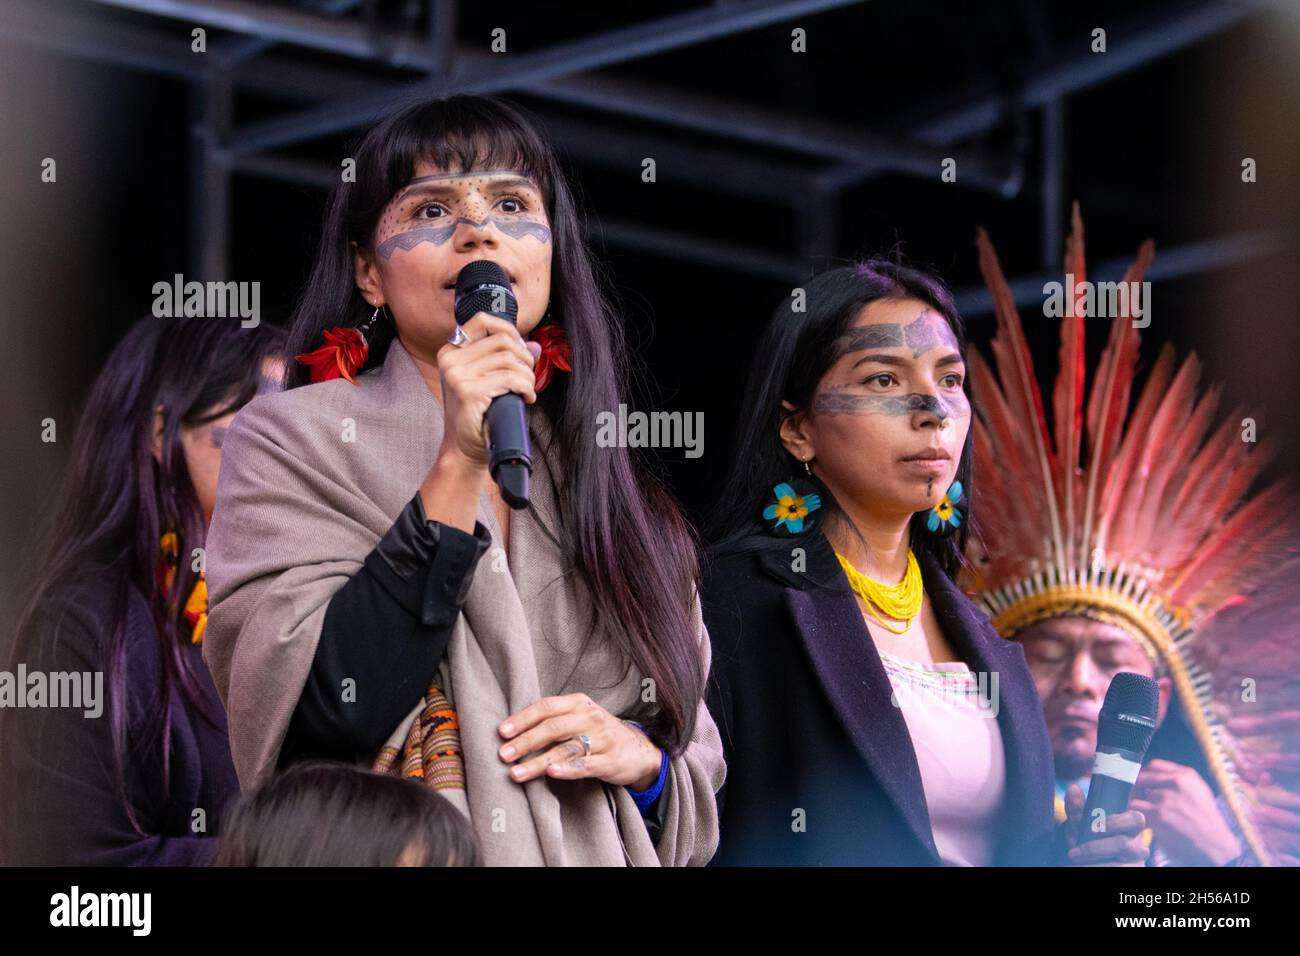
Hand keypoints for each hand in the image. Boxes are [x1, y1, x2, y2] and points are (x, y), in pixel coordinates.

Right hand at [435, 312, 539, 466]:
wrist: (464, 449)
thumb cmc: (477, 416)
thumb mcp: (487, 381)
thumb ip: (505, 360)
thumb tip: (534, 346)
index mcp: (451, 352)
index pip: (482, 320)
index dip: (509, 329)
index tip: (521, 348)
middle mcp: (451, 359)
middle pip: (502, 340)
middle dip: (524, 357)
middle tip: (528, 376)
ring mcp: (457, 375)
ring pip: (509, 360)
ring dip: (527, 376)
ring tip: (527, 390)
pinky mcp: (468, 391)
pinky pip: (510, 379)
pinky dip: (525, 387)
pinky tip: (526, 397)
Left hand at [497, 694, 662, 789]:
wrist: (639, 750)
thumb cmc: (599, 734)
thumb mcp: (579, 718)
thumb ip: (553, 720)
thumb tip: (512, 731)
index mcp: (578, 703)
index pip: (546, 707)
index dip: (522, 719)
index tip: (501, 732)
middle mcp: (590, 717)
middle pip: (552, 727)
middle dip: (525, 742)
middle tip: (503, 755)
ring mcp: (602, 738)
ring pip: (565, 749)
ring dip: (538, 761)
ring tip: (517, 773)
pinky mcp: (610, 760)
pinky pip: (586, 765)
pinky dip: (568, 769)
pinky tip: (552, 773)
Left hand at [1064, 782, 1148, 865]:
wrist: (1091, 860)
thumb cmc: (1090, 838)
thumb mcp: (1081, 824)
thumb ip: (1078, 808)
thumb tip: (1073, 788)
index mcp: (1131, 825)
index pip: (1136, 819)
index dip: (1114, 822)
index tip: (1090, 828)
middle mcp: (1138, 844)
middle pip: (1123, 844)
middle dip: (1094, 848)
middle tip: (1074, 852)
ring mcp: (1137, 862)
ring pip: (1117, 864)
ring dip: (1091, 862)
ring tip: (1074, 860)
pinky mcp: (1132, 873)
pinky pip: (1114, 872)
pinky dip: (1094, 868)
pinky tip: (1083, 866)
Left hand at [1129, 758, 1241, 865]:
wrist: (1217, 846)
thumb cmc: (1208, 822)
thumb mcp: (1199, 793)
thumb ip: (1178, 783)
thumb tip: (1154, 778)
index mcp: (1187, 775)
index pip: (1154, 766)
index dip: (1144, 775)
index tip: (1140, 782)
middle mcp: (1176, 782)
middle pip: (1142, 779)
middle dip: (1136, 789)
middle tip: (1135, 799)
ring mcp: (1166, 798)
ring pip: (1138, 795)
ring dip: (1138, 805)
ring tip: (1144, 814)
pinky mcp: (1158, 815)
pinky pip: (1134, 809)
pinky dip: (1132, 813)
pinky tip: (1138, 819)